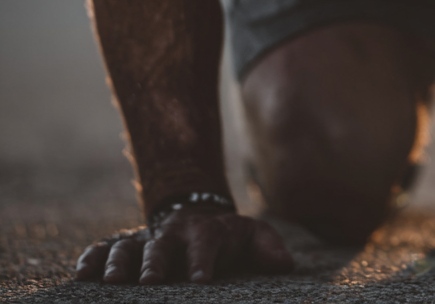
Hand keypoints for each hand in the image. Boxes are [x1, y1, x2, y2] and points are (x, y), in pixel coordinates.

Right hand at [74, 206, 294, 283]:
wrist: (197, 216)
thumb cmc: (229, 236)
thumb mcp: (253, 235)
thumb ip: (269, 247)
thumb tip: (286, 264)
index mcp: (206, 232)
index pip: (206, 242)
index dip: (203, 260)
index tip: (201, 281)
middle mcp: (173, 234)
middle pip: (163, 244)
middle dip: (156, 262)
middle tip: (150, 282)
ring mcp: (146, 239)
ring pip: (129, 246)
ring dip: (121, 262)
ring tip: (115, 283)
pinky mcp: (124, 246)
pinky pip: (103, 249)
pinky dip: (92, 259)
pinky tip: (82, 276)